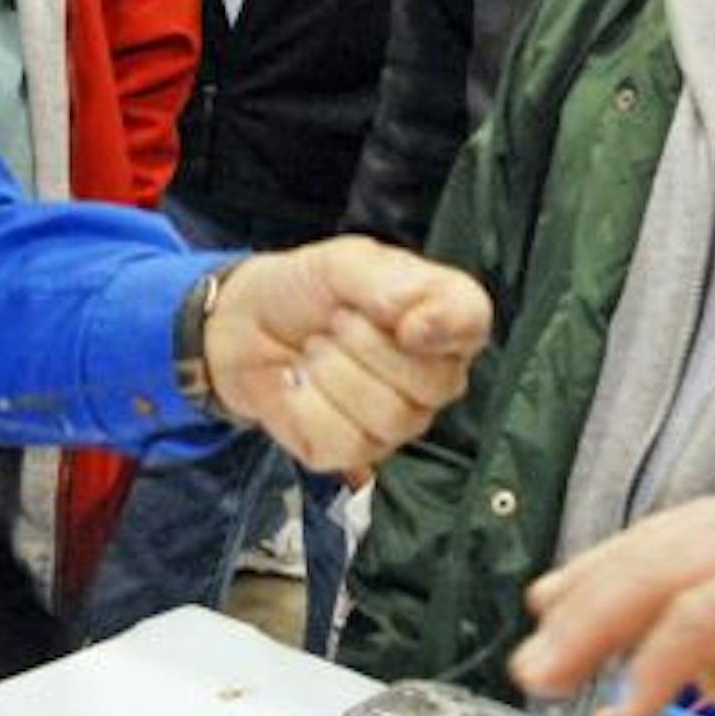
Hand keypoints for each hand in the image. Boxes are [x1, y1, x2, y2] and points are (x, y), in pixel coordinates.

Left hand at [204, 236, 488, 481]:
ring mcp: (396, 421)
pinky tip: (299, 384)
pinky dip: (306, 404)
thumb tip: (419, 323)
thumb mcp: (341, 264)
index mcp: (438, 318)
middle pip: (433, 384)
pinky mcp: (351, 452)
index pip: (472, 322)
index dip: (445, 326)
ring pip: (391, 417)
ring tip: (314, 349)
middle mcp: (431, 376)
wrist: (241, 324)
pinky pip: (344, 441)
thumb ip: (385, 281)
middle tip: (334, 321)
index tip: (405, 324)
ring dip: (334, 373)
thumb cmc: (303, 290)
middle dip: (367, 346)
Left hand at [508, 468, 714, 715]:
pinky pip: (696, 622)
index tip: (557, 599)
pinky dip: (658, 668)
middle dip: (581, 602)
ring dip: (593, 633)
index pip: (670, 534)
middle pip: (646, 551)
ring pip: (653, 579)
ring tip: (550, 678)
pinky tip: (638, 708)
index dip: (607, 568)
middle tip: (533, 647)